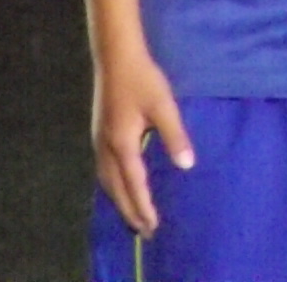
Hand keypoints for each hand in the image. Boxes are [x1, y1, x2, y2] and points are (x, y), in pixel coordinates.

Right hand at [92, 47, 192, 237]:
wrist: (115, 55)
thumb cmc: (142, 79)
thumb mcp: (163, 106)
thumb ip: (174, 136)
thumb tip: (186, 165)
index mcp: (122, 144)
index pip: (134, 185)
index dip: (144, 207)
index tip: (153, 227)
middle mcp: (106, 147)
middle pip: (116, 189)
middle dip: (130, 211)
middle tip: (143, 231)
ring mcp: (99, 139)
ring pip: (107, 181)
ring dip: (120, 200)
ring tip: (132, 215)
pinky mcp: (99, 131)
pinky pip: (103, 170)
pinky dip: (113, 186)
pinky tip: (120, 184)